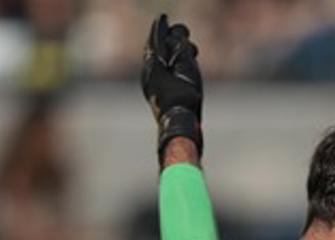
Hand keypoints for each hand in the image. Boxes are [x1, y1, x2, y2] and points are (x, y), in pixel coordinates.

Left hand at [142, 13, 203, 159]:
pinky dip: (168, 66)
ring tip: (185, 50)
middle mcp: (149, 75)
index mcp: (153, 66)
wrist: (179, 124)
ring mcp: (151, 86)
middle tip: (176, 32)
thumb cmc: (183, 98)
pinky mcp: (157, 96)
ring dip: (170, 54)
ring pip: (158, 63)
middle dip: (166, 40)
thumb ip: (180, 50)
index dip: (160, 29)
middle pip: (155, 51)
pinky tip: (175, 69)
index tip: (163, 18)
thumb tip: (175, 35)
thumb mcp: (186, 69)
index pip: (156, 41)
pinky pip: (158, 74)